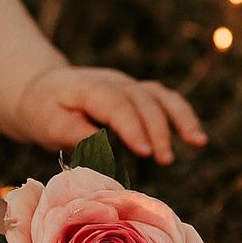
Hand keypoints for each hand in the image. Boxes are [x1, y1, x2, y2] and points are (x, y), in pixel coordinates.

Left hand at [13, 63, 208, 163]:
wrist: (43, 90)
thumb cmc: (46, 111)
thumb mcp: (48, 123)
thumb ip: (73, 132)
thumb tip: (98, 144)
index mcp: (88, 87)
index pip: (115, 102)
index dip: (132, 125)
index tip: (145, 151)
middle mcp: (113, 82)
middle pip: (142, 98)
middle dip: (157, 129)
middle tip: (165, 160)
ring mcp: (128, 86)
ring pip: (160, 94)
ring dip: (180, 117)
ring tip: (197, 142)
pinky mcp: (138, 94)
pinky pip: (165, 100)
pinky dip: (182, 116)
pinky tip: (197, 138)